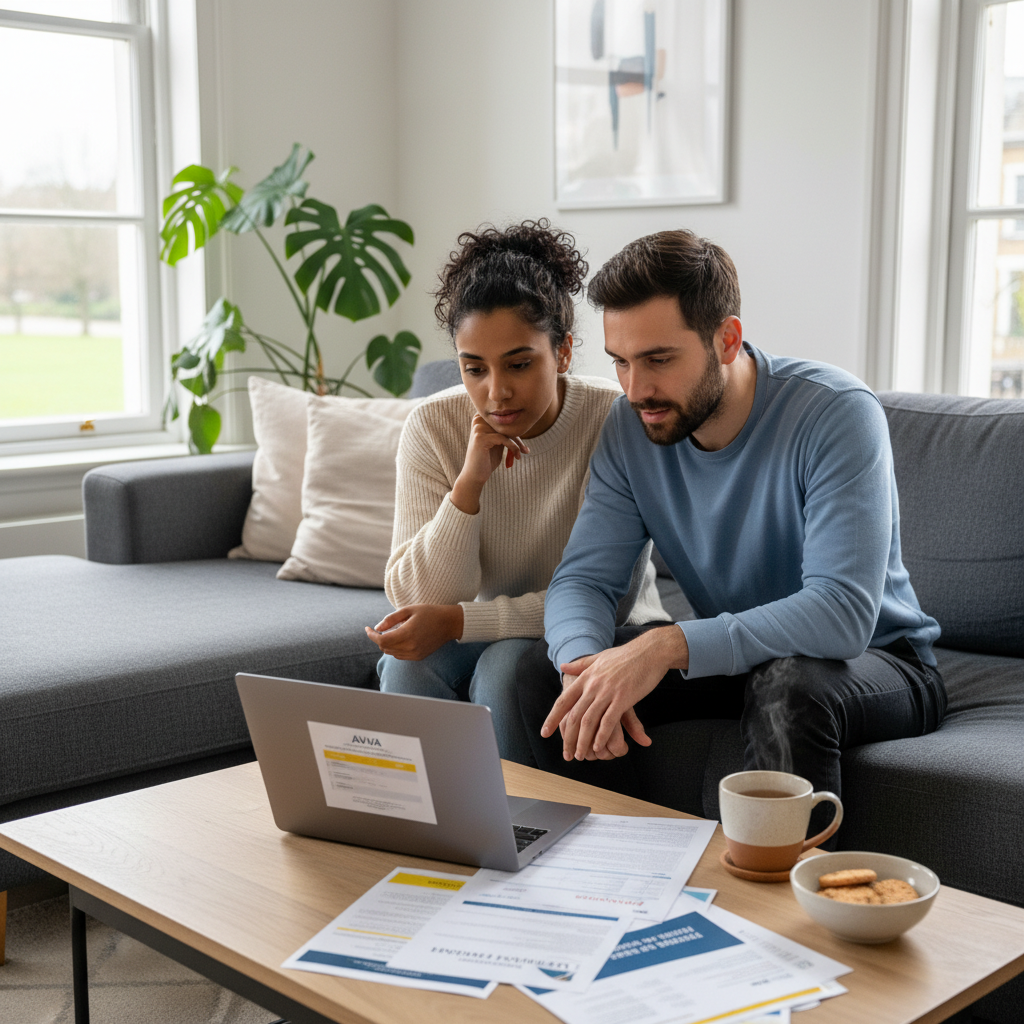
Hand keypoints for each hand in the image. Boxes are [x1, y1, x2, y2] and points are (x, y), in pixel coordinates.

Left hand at [364, 604, 463, 660]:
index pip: (381, 640)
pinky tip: (400, 638)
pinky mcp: (418, 657)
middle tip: (381, 628)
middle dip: (378, 638)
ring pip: (391, 653)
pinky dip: (395, 648)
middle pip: (384, 647)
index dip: (371, 635)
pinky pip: (400, 655)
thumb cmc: (429, 613)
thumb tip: (377, 627)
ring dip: (387, 644)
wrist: (449, 623)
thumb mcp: (409, 610)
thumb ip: (391, 619)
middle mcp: (410, 647)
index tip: (367, 628)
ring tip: (393, 631)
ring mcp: (415, 654)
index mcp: (407, 634)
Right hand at [450, 414, 528, 513]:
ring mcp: (478, 428)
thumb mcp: (498, 443)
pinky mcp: (480, 438)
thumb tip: (521, 425)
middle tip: (525, 450)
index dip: (515, 431)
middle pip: (505, 424)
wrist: (475, 476)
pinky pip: (503, 438)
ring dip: (517, 442)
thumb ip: (504, 432)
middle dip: (517, 437)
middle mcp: (478, 420)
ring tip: (522, 452)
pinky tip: (517, 456)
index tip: (522, 444)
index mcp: (481, 418)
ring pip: (505, 431)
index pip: (503, 421)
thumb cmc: (487, 460)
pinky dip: (513, 447)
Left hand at [540, 626, 688, 760]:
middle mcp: (593, 686)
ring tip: (580, 755)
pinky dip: (602, 737)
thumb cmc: (625, 656)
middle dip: (568, 738)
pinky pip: (608, 721)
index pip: (563, 701)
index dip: (553, 718)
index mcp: (585, 677)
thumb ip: (579, 665)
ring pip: (589, 721)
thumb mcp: (598, 658)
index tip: (544, 733)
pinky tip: (599, 748)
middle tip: (566, 754)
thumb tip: (562, 666)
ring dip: (583, 741)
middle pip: (574, 716)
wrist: (649, 651)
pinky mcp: (623, 698)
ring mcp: (607, 692)